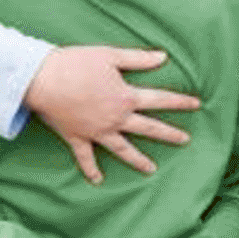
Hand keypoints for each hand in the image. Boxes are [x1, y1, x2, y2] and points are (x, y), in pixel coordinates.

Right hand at [23, 46, 200, 183]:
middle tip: (185, 140)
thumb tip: (163, 57)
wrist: (41, 79)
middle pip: (148, 128)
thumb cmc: (75, 63)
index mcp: (126, 98)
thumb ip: (138, 59)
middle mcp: (116, 118)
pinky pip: (86, 158)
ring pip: (122, 149)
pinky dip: (91, 170)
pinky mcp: (77, 138)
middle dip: (169, 134)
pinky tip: (98, 181)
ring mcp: (97, 131)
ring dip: (138, 160)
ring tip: (151, 170)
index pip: (161, 100)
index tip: (197, 104)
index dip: (180, 101)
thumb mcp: (110, 56)